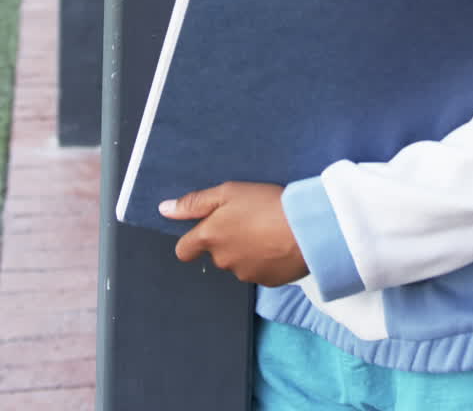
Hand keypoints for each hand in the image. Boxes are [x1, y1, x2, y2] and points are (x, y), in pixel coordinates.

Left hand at [159, 182, 307, 286]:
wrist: (305, 228)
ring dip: (246, 250)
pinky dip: (265, 259)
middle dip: (226, 240)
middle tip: (248, 219)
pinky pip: (259, 270)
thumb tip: (164, 210)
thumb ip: (194, 202)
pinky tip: (279, 243)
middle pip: (215, 253)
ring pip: (237, 262)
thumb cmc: (265, 204)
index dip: (192, 240)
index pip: (184, 250)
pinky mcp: (267, 282)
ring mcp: (245, 274)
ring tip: (267, 229)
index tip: (207, 228)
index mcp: (210, 238)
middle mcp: (223, 260)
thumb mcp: (228, 192)